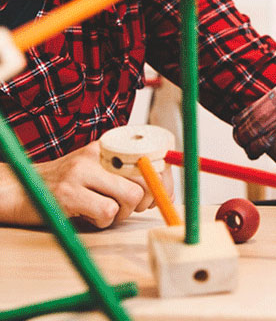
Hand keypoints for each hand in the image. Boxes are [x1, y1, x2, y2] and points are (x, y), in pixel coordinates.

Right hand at [0, 141, 173, 227]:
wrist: (20, 189)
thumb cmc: (65, 185)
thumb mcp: (97, 171)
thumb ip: (126, 176)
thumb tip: (162, 192)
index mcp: (107, 146)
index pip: (151, 156)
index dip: (164, 179)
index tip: (163, 196)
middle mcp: (97, 153)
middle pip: (146, 176)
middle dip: (147, 199)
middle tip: (133, 208)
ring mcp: (82, 172)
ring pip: (131, 195)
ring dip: (123, 213)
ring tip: (104, 212)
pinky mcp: (69, 193)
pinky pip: (106, 211)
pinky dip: (103, 221)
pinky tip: (88, 216)